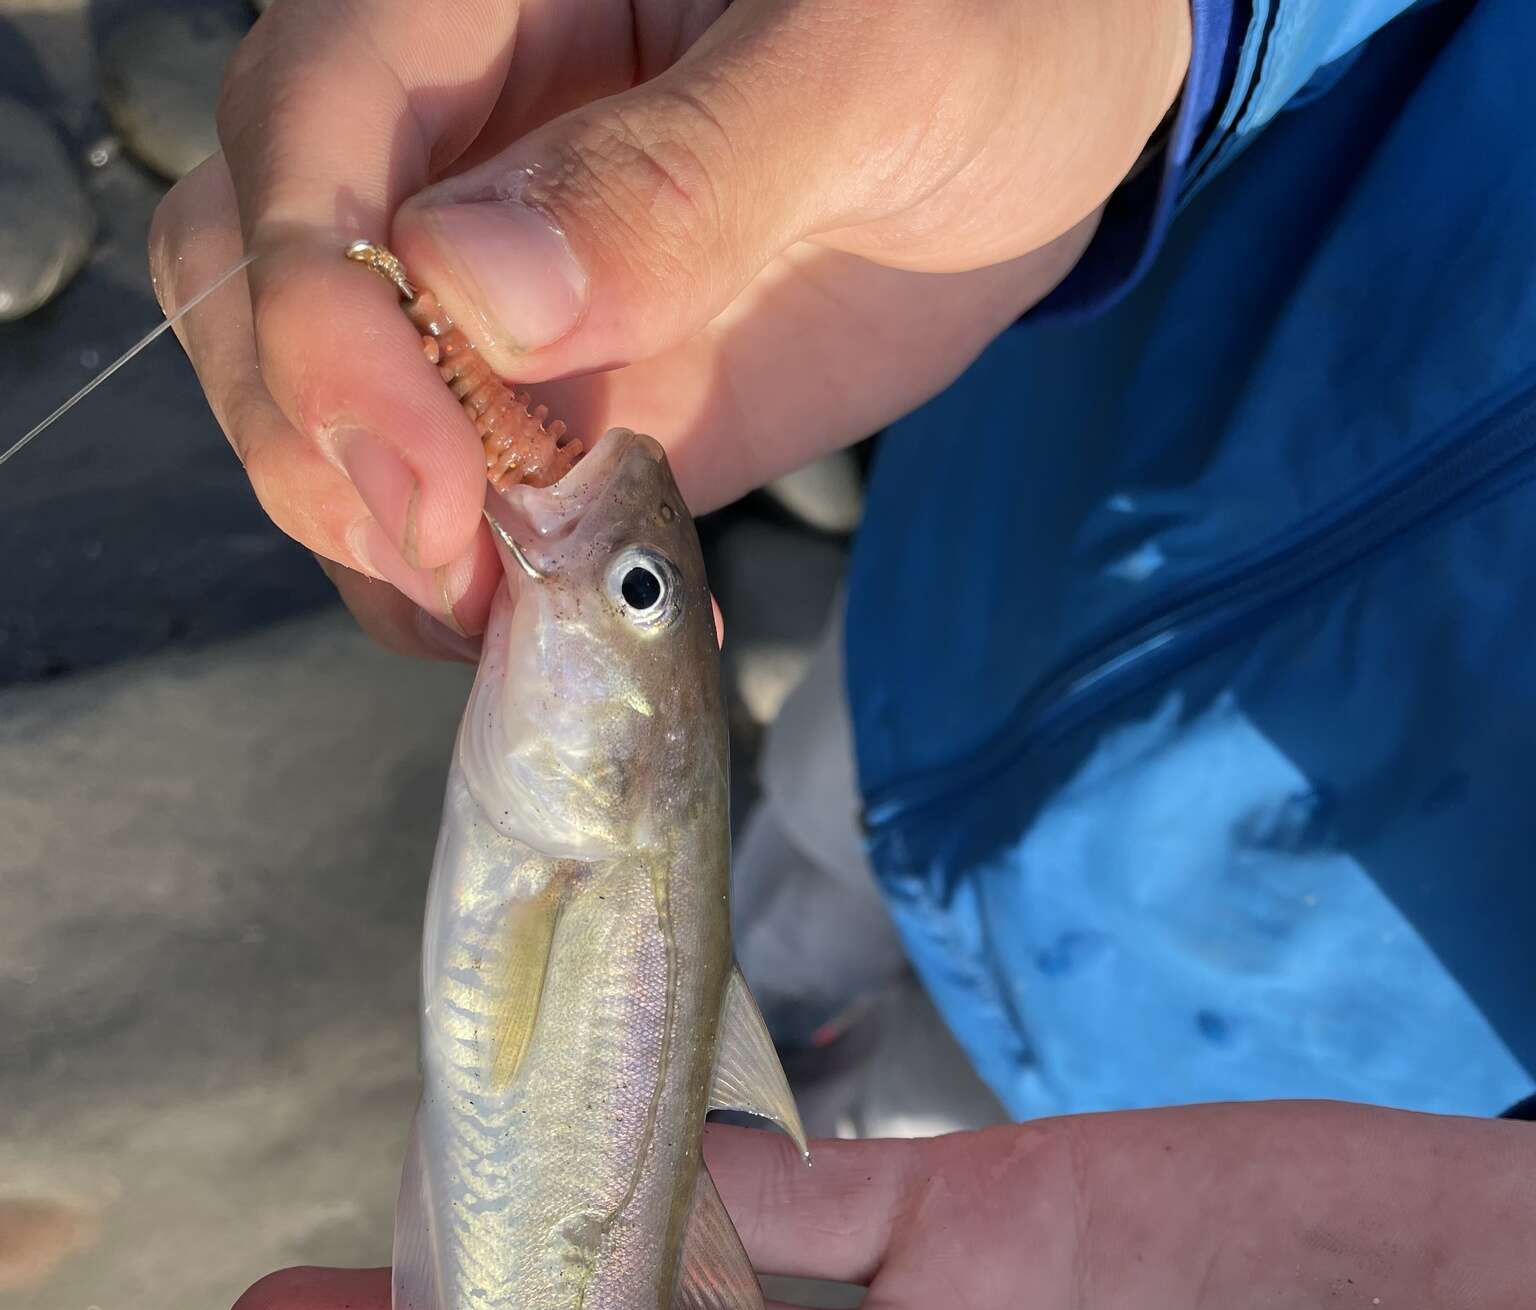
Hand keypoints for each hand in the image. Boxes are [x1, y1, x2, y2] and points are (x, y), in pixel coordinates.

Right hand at [149, 0, 1188, 660]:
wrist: (1049, 105)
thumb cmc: (987, 12)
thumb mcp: (870, 63)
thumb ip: (679, 171)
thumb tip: (476, 292)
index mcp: (469, 0)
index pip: (298, 144)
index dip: (320, 321)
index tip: (433, 482)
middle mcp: (440, 144)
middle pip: (253, 290)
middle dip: (322, 452)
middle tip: (466, 577)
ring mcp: (486, 290)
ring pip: (324, 418)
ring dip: (388, 549)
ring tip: (528, 628)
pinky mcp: (553, 405)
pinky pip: (458, 511)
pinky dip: (487, 597)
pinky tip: (590, 630)